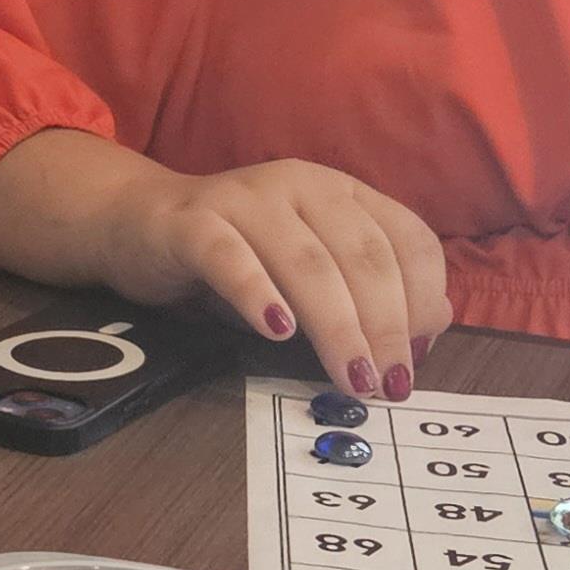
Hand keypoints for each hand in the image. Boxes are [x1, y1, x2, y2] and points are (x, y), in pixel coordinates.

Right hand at [0, 132, 448, 401]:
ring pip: (306, 262)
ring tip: (350, 378)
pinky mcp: (190, 223)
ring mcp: (244, 199)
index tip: (418, 359)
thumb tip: (431, 328)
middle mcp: (299, 184)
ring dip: (336, 327)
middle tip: (387, 385)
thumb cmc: (238, 256)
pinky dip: (258, 294)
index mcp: (341, 191)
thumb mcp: (310, 273)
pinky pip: (230, 258)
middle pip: (362, 256)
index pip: (407, 238)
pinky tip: (276, 332)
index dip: (422, 300)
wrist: (138, 223)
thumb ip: (367, 293)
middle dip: (384, 326)